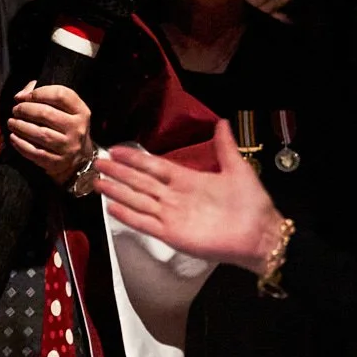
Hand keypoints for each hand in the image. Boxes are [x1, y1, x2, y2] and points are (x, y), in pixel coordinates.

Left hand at [9, 83, 94, 183]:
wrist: (80, 157)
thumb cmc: (66, 127)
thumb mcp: (64, 109)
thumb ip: (42, 94)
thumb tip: (20, 96)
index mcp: (81, 111)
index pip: (60, 95)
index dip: (39, 92)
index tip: (26, 97)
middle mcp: (77, 129)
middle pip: (46, 113)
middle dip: (25, 109)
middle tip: (16, 110)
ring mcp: (68, 147)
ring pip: (40, 133)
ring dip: (20, 126)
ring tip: (12, 122)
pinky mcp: (58, 162)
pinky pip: (35, 152)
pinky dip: (21, 144)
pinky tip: (14, 137)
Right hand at [96, 120, 284, 272]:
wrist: (259, 234)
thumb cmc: (251, 203)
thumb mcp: (237, 168)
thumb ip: (224, 147)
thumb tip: (222, 122)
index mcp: (187, 180)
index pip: (154, 166)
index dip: (135, 159)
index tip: (116, 150)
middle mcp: (175, 197)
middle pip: (140, 182)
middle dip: (119, 173)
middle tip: (97, 163)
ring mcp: (171, 216)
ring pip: (138, 200)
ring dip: (117, 191)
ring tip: (97, 183)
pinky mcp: (172, 234)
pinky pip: (145, 223)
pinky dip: (128, 215)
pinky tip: (112, 207)